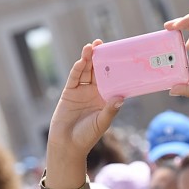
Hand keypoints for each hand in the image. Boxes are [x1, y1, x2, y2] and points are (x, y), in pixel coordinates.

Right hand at [47, 41, 122, 157]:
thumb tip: (120, 98)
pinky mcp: (69, 92)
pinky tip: (82, 60)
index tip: (120, 56)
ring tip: (92, 46)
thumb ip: (110, 110)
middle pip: (98, 71)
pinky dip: (78, 68)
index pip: (112, 80)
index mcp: (106, 99)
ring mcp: (81, 91)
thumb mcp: (102, 122)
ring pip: (86, 71)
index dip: (115, 68)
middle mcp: (94, 93)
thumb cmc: (87, 136)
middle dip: (100, 58)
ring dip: (88, 59)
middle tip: (104, 44)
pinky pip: (74, 78)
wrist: (67, 144)